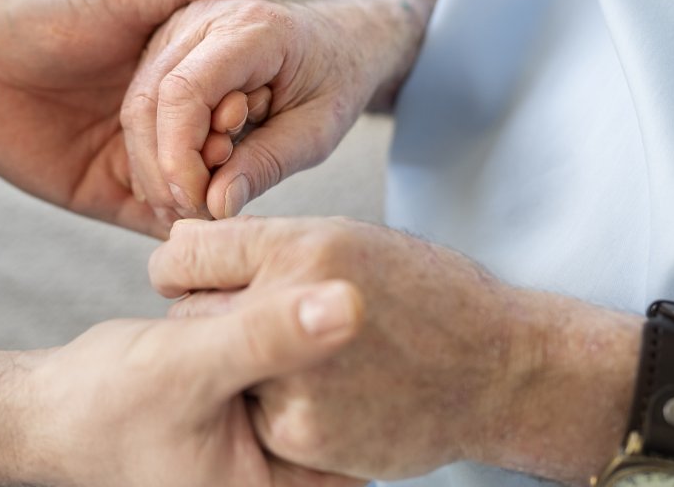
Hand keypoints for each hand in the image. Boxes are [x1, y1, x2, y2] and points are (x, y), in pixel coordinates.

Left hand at [0, 0, 279, 236]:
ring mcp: (142, 164)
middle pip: (223, 155)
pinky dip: (175, 229)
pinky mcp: (110, 198)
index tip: (251, 110)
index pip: (238, 105)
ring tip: (213, 194)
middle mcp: (170, 124)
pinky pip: (154, 224)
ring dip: (208, 198)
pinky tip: (189, 226)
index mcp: (184, 79)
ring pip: (195, 194)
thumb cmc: (51, 20)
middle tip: (226, 157)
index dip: (250, 110)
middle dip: (233, 161)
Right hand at [18, 278, 366, 486]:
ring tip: (314, 295)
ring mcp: (258, 457)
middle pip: (339, 414)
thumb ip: (267, 334)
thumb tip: (352, 305)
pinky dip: (278, 343)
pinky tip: (270, 301)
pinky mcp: (243, 424)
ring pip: (310, 392)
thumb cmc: (104, 402)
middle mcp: (271, 483)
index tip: (371, 307)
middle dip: (340, 358)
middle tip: (352, 291)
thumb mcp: (193, 362)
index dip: (370, 372)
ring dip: (308, 344)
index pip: (360, 438)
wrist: (39, 410)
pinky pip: (281, 382)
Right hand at [122, 0, 383, 221]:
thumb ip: (267, 165)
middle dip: (163, 168)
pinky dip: (159, 147)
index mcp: (250, 28)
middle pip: (149, 99)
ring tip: (197, 197)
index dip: (179, 156)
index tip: (197, 203)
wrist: (338, 40)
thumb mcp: (317, 130)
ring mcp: (179, 25)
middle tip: (195, 212)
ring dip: (157, 162)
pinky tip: (187, 177)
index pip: (185, 91)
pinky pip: (144, 102)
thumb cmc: (335, 80)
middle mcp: (204, 16)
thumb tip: (215, 207)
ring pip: (138, 104)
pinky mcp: (168, 44)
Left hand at [148, 217, 548, 479]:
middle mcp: (292, 309)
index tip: (201, 279)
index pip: (183, 256)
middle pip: (189, 315)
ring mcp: (294, 379)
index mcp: (303, 250)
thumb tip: (176, 247)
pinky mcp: (300, 433)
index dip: (187, 269)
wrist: (497, 371)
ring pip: (219, 369)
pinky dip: (273, 407)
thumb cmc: (420, 295)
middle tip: (265, 322)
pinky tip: (327, 394)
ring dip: (242, 367)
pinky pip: (250, 414)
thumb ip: (260, 245)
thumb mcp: (347, 240)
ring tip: (310, 360)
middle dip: (212, 318)